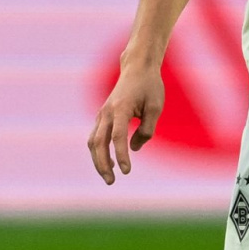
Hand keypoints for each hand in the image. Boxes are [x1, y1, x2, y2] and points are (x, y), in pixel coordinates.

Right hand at [87, 60, 165, 184]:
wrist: (137, 68)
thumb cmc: (150, 87)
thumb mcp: (155, 108)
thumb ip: (146, 130)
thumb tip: (134, 149)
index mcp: (121, 108)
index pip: (118, 137)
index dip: (121, 156)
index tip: (126, 171)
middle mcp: (107, 112)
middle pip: (98, 143)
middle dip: (103, 164)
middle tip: (112, 182)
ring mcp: (102, 114)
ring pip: (93, 141)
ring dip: (98, 161)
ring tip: (109, 177)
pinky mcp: (102, 116)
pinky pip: (95, 137)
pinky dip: (98, 152)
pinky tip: (108, 163)